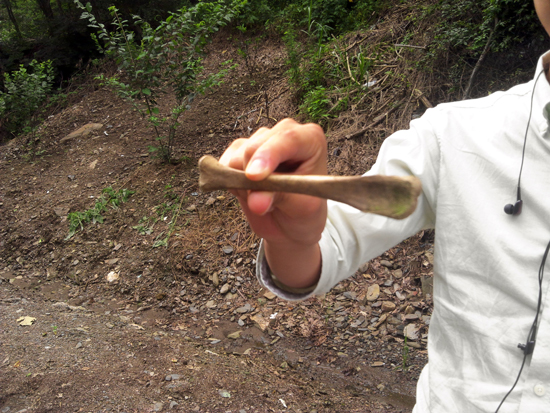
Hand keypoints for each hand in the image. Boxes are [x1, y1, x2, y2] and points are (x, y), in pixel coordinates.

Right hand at [219, 119, 327, 287]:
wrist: (291, 222)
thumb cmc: (304, 210)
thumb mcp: (300, 207)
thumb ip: (279, 197)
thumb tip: (255, 201)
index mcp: (309, 139)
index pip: (287, 138)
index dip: (268, 155)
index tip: (254, 177)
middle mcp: (283, 133)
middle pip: (255, 147)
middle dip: (252, 178)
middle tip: (262, 204)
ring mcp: (260, 140)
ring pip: (237, 157)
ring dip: (244, 184)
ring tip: (264, 197)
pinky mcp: (239, 151)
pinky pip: (225, 166)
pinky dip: (232, 183)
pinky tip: (250, 192)